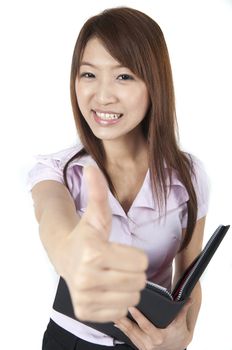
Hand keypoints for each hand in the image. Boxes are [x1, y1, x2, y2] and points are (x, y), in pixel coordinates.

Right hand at [57, 165, 148, 322]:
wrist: (64, 256)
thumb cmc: (86, 235)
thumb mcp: (96, 214)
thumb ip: (98, 191)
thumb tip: (91, 166)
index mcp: (94, 253)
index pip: (142, 262)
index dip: (135, 255)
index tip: (120, 249)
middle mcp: (87, 278)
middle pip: (139, 281)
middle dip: (132, 271)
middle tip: (117, 263)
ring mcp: (85, 298)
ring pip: (132, 298)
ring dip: (126, 286)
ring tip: (111, 275)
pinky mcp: (85, 312)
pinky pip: (121, 311)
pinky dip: (117, 300)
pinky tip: (105, 288)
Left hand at [114, 299, 192, 349]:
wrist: (176, 349)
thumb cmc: (178, 334)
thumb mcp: (180, 324)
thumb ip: (182, 310)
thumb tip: (188, 298)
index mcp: (159, 338)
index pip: (146, 326)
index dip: (138, 317)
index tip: (131, 307)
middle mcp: (149, 345)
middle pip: (132, 331)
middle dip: (123, 319)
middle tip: (115, 307)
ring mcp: (143, 347)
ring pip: (128, 333)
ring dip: (119, 323)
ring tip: (111, 311)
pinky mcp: (138, 347)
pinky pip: (127, 336)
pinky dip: (121, 328)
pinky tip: (115, 320)